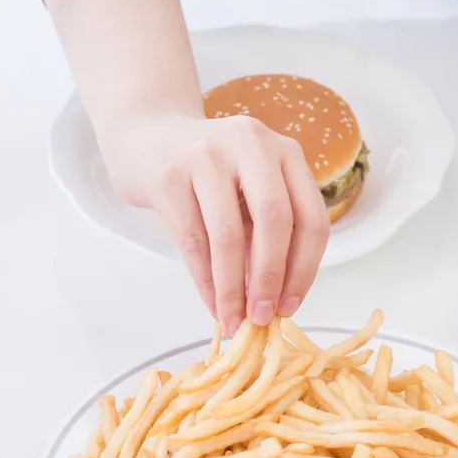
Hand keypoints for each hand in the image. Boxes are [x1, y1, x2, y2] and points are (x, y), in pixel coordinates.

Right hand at [97, 112, 329, 333]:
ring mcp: (208, 155)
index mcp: (286, 152)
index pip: (311, 217)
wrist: (146, 137)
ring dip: (232, 289)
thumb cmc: (207, 174)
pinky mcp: (170, 175)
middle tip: (261, 317)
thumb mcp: (248, 191)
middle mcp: (253, 145)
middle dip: (270, 279)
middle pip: (276, 221)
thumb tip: (273, 301)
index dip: (304, 270)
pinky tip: (211, 303)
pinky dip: (205, 281)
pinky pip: (193, 240)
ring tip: (233, 319)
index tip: (289, 307)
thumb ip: (265, 234)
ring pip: (229, 235)